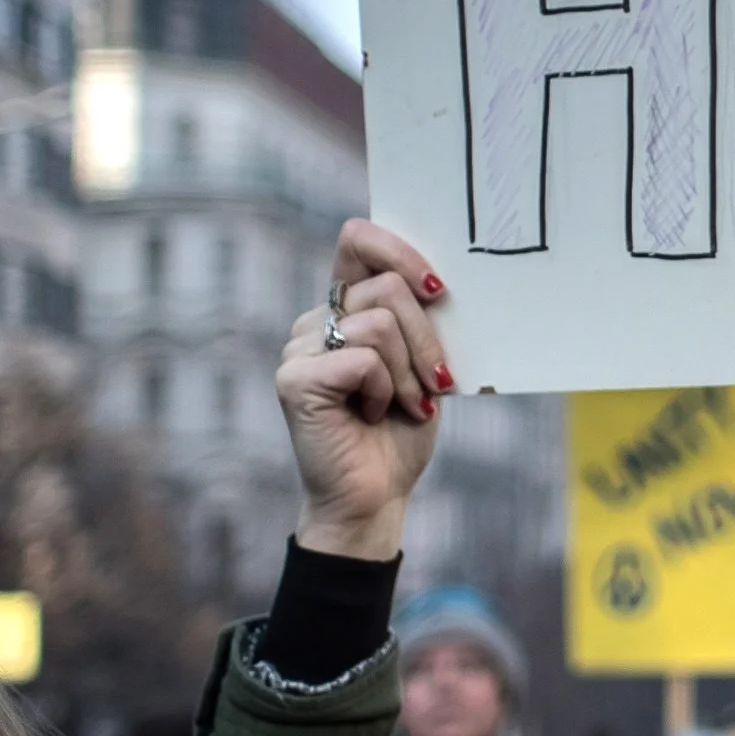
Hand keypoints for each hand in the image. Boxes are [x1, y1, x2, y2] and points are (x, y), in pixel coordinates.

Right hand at [275, 221, 451, 559]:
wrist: (376, 496)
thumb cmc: (401, 431)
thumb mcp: (423, 362)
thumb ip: (420, 317)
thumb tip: (440, 280)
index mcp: (344, 308)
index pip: (359, 239)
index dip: (400, 250)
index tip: (438, 289)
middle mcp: (316, 320)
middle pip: (385, 287)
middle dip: (426, 337)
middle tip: (436, 382)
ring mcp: (298, 348)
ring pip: (379, 322)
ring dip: (410, 371)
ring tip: (405, 403)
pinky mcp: (294, 379)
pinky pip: (363, 359)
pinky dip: (385, 389)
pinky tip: (374, 414)